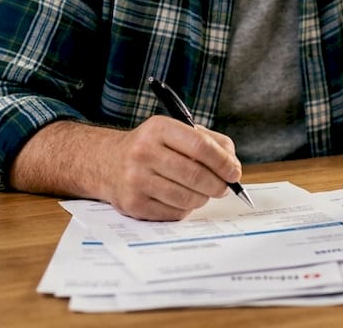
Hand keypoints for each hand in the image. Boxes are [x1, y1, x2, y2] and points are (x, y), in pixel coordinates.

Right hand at [101, 116, 243, 220]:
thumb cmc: (151, 147)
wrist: (107, 162)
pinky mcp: (133, 203)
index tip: (234, 172)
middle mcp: (143, 152)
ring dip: (203, 198)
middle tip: (224, 187)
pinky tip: (182, 199)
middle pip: (196, 175)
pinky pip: (174, 212)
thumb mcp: (175, 132)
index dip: (223, 162)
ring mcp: (136, 179)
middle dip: (218, 185)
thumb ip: (209, 142)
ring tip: (202, 192)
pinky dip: (186, 208)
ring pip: (187, 197)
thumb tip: (233, 165)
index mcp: (158, 129)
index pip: (201, 146)